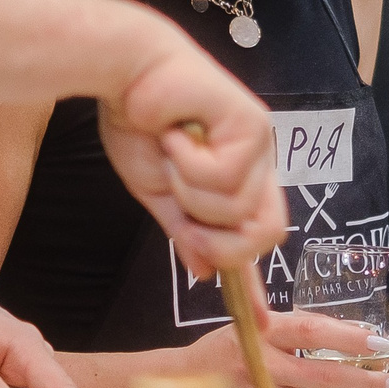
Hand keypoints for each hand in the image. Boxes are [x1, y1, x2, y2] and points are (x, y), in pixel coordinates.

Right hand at [98, 30, 288, 276]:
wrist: (123, 72)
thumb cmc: (138, 122)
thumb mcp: (159, 191)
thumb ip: (185, 231)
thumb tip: (205, 273)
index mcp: (241, 178)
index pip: (260, 235)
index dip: (252, 275)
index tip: (249, 315)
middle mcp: (259, 161)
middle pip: (265, 233)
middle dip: (216, 236)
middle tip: (181, 207)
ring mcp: (260, 142)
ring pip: (237, 209)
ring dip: (190, 189)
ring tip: (172, 150)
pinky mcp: (252, 123)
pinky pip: (226, 177)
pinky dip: (189, 163)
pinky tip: (175, 132)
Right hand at [173, 303, 388, 387]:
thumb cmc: (219, 352)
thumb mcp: (250, 328)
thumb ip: (292, 330)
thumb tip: (349, 336)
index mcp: (259, 331)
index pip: (312, 331)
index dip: (350, 338)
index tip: (382, 344)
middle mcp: (258, 364)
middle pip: (322, 375)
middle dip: (366, 381)